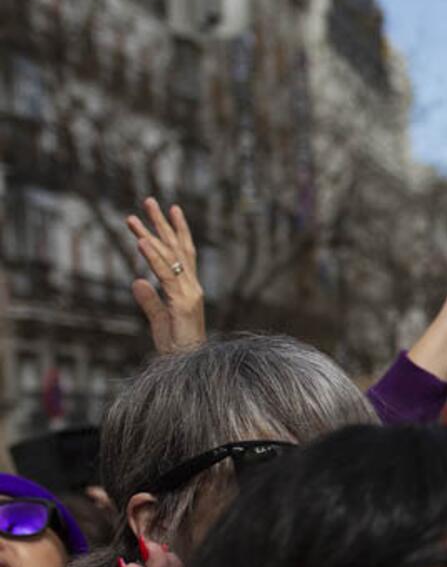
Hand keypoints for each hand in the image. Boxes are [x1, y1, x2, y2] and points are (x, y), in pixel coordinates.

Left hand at [126, 197, 203, 353]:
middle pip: (178, 248)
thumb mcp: (159, 321)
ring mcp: (189, 294)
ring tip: (136, 215)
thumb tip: (136, 281)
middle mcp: (192, 287)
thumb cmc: (177, 348)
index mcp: (188, 290)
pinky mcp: (182, 302)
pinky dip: (154, 258)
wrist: (189, 366)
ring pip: (170, 257)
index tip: (166, 211)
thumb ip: (149, 301)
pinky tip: (141, 241)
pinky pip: (165, 275)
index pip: (181, 255)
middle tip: (150, 200)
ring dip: (153, 233)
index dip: (175, 232)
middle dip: (163, 223)